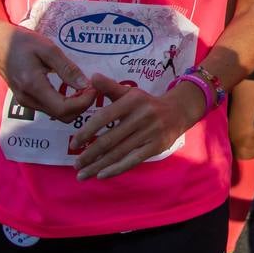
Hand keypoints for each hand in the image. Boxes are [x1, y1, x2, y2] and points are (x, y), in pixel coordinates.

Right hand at [0, 23, 94, 121]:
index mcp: (33, 86)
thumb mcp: (48, 49)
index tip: (94, 87)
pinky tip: (72, 89)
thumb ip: (67, 68)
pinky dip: (64, 104)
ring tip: (84, 88)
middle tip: (92, 88)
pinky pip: (49, 109)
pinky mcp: (25, 99)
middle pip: (62, 116)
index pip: (64, 109)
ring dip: (74, 106)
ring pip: (56, 115)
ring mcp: (25, 102)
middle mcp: (28, 99)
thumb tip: (85, 85)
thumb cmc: (22, 42)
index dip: (83, 102)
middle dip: (81, 106)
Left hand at [73, 74, 202, 179]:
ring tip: (83, 174)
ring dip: (98, 166)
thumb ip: (110, 87)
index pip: (104, 117)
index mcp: (132, 101)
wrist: (178, 111)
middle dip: (90, 154)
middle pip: (110, 139)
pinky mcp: (156, 147)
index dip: (87, 131)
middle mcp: (141, 116)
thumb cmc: (146, 104)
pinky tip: (102, 175)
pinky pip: (132, 160)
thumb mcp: (130, 93)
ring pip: (119, 153)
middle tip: (76, 164)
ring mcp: (150, 132)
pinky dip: (116, 169)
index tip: (74, 144)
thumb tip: (92, 77)